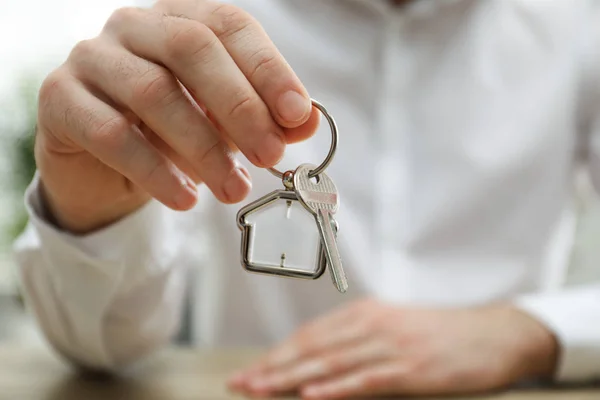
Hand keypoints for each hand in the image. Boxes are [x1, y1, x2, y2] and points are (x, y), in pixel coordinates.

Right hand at [36, 0, 318, 232]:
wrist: (104, 163)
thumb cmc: (171, 133)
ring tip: (233, 188)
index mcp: (181, 20)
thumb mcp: (224, 125)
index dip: (268, 69)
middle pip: (191, 48)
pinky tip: (185, 199)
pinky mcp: (62, 100)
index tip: (298, 117)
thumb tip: (307, 121)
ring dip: (203, 147)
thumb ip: (264, 118)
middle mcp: (135, 27)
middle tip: (270, 156)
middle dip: (239, 106)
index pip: (230, 26)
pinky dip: (155, 170)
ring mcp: (93, 58)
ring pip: (153, 92)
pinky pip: (111, 133)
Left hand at [228, 299, 557, 398]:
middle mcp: (372, 324)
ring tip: (260, 389)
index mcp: (365, 314)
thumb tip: (319, 363)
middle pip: (312, 348)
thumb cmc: (441, 334)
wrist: (495, 333)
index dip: (276, 354)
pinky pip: (367, 379)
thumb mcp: (395, 329)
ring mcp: (392, 345)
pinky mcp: (413, 368)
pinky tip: (311, 397)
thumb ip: (359, 340)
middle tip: (240, 383)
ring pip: (331, 362)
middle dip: (273, 367)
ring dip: (292, 378)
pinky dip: (336, 389)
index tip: (250, 371)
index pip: (310, 335)